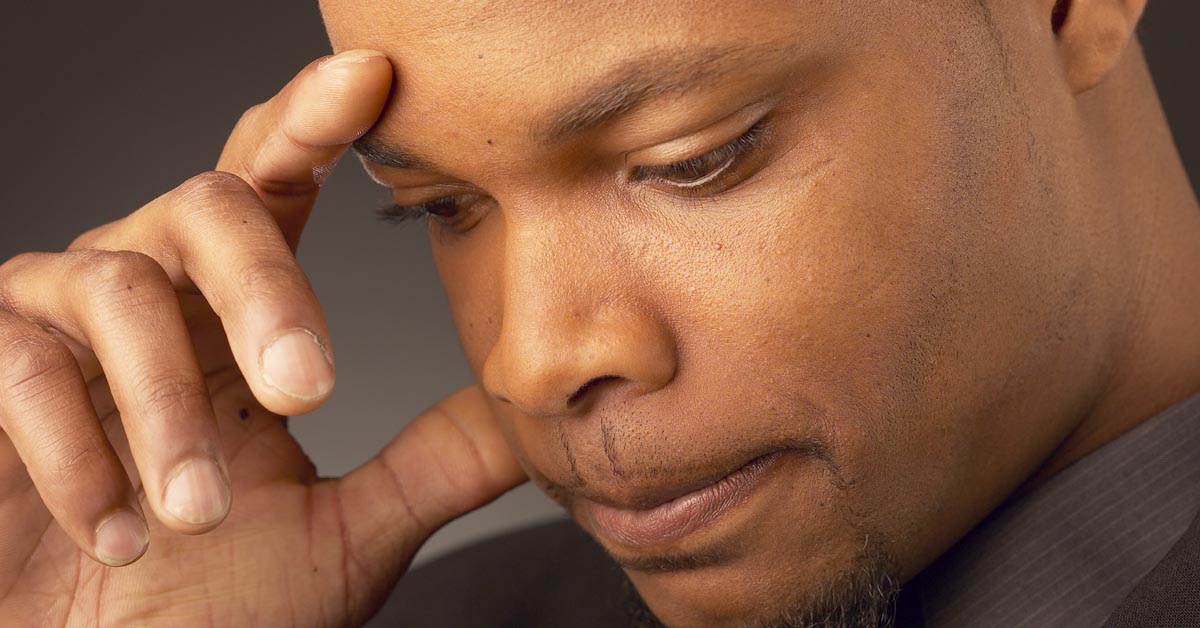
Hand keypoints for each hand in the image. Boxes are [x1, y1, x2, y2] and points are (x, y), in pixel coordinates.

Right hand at [0, 49, 525, 626]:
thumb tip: (531, 410)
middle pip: (208, 204)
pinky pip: (19, 361)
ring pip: (117, 283)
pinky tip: (112, 528)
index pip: (281, 186)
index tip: (374, 79)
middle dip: (263, 287)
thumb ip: (433, 462)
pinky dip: (75, 452)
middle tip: (306, 388)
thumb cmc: (211, 614)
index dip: (317, 122)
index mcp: (241, 317)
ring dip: (165, 408)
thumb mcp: (346, 535)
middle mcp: (156, 296)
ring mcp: (61, 326)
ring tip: (192, 512)